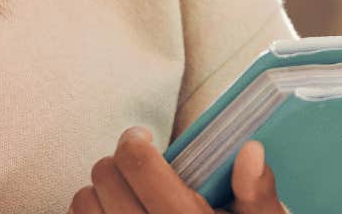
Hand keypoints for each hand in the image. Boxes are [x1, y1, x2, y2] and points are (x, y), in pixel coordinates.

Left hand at [68, 127, 289, 213]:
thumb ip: (257, 195)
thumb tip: (250, 151)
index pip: (138, 163)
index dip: (135, 141)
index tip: (144, 140)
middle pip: (105, 175)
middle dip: (119, 164)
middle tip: (139, 171)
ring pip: (83, 201)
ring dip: (100, 193)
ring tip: (126, 197)